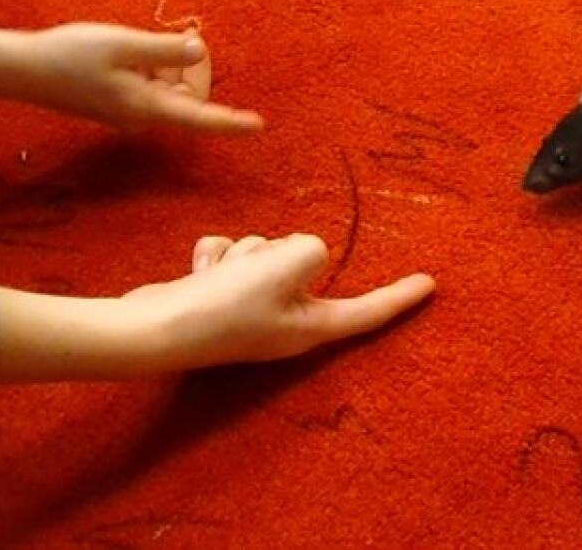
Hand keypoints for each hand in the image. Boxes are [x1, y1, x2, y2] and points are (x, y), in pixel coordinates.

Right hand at [0, 23, 263, 132]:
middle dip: (191, 68)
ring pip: (169, 91)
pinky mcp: (118, 103)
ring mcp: (129, 112)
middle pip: (188, 98)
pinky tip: (130, 50)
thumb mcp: (122, 44)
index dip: (231, 121)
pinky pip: (150, 88)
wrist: (24, 71)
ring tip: (139, 43)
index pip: (200, 117)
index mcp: (146, 107)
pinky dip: (151, 67)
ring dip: (168, 65)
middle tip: (180, 37)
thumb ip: (164, 49)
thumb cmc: (70, 55)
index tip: (259, 126)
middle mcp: (141, 116)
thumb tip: (199, 50)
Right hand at [0, 234, 435, 382]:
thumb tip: (298, 254)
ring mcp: (252, 311)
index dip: (400, 297)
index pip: (368, 311)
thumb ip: (308, 251)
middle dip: (274, 255)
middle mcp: (286, 322)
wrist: (150, 331)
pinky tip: (197, 275)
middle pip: (303, 262)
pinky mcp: (220, 297)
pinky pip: (230, 254)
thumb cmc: (222, 308)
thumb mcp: (282, 266)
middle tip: (246, 279)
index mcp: (310, 327)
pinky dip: (214, 258)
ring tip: (217, 279)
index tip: (431, 284)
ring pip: (263, 250)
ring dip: (241, 255)